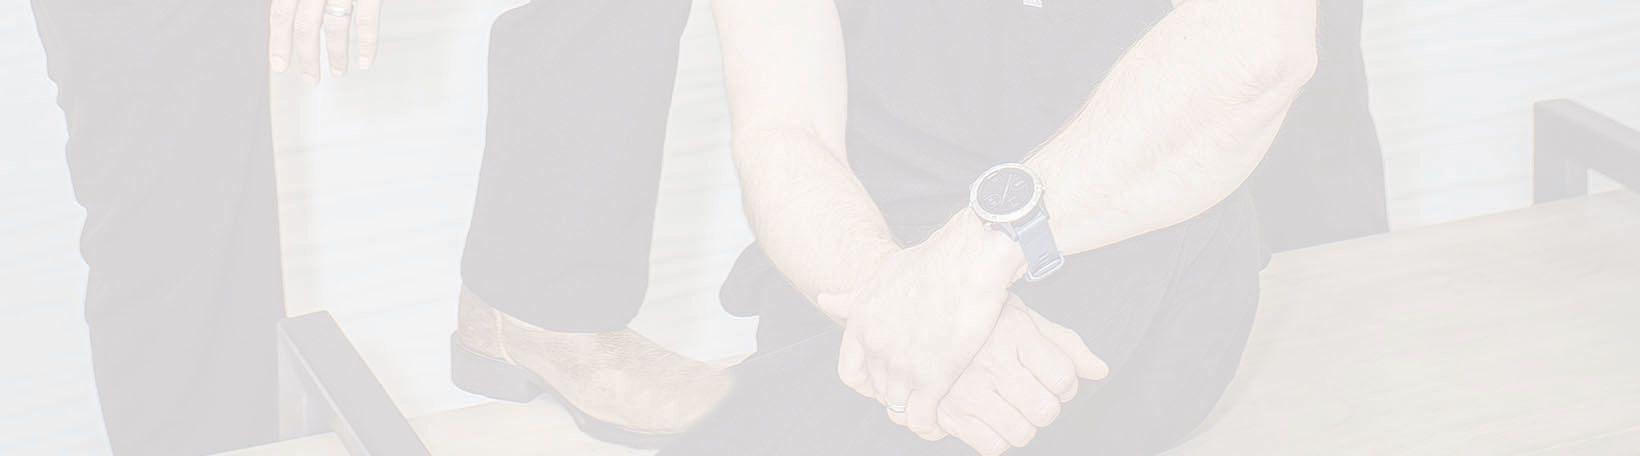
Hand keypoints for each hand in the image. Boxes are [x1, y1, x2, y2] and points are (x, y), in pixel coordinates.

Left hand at [270, 0, 383, 81]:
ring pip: (334, 26)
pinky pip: (366, 21)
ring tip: (338, 71)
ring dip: (336, 54)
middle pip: (306, 26)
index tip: (279, 64)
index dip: (279, 41)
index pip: (282, 14)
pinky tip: (365, 60)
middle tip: (310, 78)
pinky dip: (366, 44)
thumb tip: (296, 16)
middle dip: (307, 57)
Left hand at [825, 211, 1025, 439]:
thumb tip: (825, 300)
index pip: (851, 373)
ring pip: (898, 408)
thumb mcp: (882, 275)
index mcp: (862, 323)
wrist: (969, 259)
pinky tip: (942, 420)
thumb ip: (853, 297)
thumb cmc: (934, 261)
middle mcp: (876, 346)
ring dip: (914, 411)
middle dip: (898, 393)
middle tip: (921, 390)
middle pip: (878, 391)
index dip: (868, 384)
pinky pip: (921, 419)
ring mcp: (902, 364)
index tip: (885, 384)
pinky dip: (930, 425)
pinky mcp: (933, 377)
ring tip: (934, 407)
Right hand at [926, 301, 1107, 454]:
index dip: (1066, 384)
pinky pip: (991, 446)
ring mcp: (968, 389)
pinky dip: (998, 439)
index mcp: (1014, 332)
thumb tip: (1099, 370)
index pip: (1063, 376)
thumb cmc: (976, 320)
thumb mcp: (1021, 318)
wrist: (917, 321)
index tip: (1054, 380)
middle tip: (1034, 394)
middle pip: (1045, 410)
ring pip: (1021, 432)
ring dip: (1024, 425)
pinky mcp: (949, 412)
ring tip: (1012, 407)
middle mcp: (992, 361)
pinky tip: (992, 418)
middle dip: (1047, 406)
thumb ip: (1064, 345)